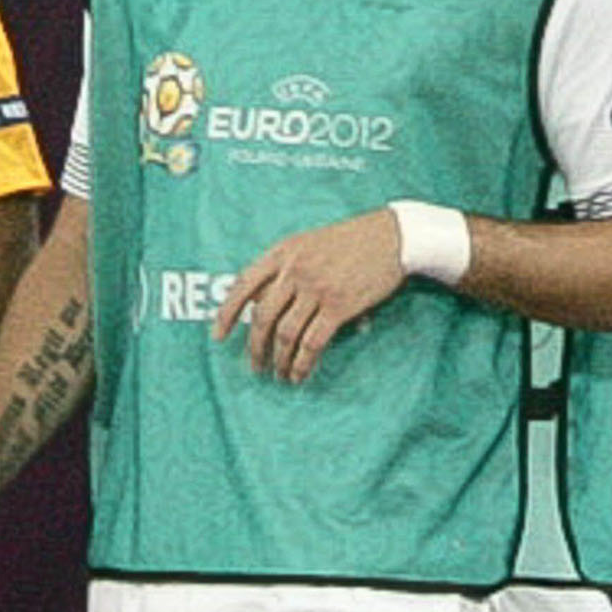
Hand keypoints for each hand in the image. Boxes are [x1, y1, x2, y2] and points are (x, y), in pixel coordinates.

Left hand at [211, 209, 405, 381]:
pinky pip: (312, 342)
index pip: (243, 285)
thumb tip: (265, 306)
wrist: (392, 236)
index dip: (227, 313)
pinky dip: (302, 363)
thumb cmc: (351, 240)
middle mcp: (294, 270)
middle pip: (262, 316)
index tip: (218, 336)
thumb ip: (286, 269)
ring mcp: (316, 288)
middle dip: (254, 346)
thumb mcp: (309, 244)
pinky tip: (299, 374)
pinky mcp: (339, 306)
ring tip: (278, 375)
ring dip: (278, 360)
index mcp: (282, 252)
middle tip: (254, 366)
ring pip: (285, 333)